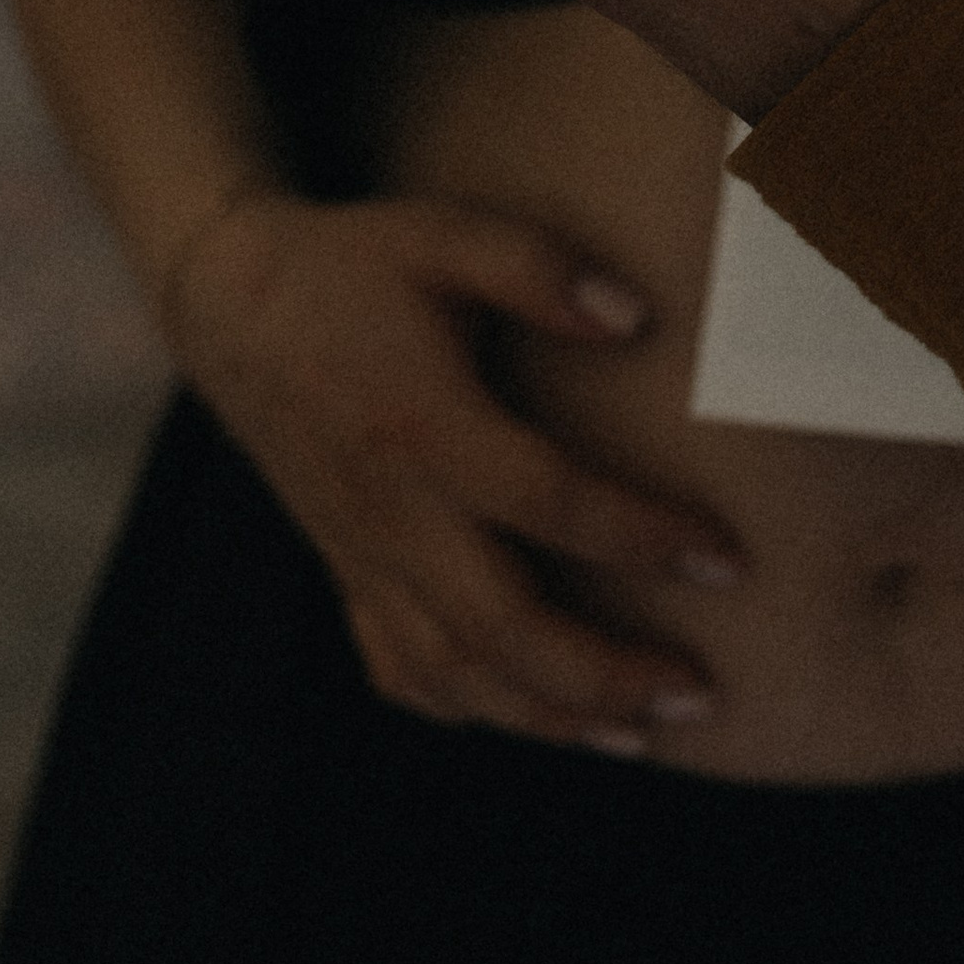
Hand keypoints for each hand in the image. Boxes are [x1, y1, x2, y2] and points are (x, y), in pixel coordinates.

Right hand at [164, 186, 744, 752]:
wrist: (235, 307)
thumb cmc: (358, 264)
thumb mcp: (447, 234)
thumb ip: (541, 269)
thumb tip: (636, 318)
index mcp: (424, 425)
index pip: (549, 501)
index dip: (642, 537)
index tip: (728, 559)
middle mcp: (391, 509)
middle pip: (500, 624)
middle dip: (604, 673)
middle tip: (702, 689)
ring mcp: (363, 554)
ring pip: (453, 669)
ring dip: (549, 713)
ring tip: (643, 730)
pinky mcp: (348, 572)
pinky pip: (401, 668)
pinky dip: (469, 706)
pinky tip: (535, 715)